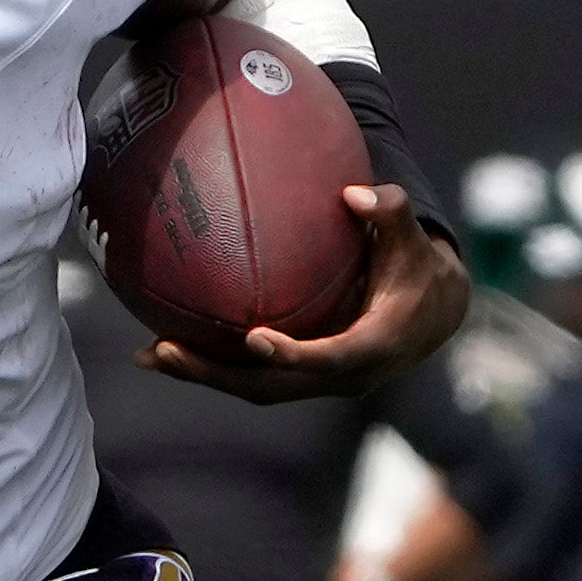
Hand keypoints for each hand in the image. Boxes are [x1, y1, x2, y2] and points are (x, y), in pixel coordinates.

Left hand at [139, 182, 469, 403]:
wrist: (431, 314)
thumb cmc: (417, 266)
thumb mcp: (412, 239)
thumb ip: (390, 212)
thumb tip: (355, 192)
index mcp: (373, 346)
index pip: (329, 359)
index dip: (293, 354)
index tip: (254, 338)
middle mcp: (343, 375)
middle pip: (273, 386)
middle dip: (216, 373)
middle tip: (164, 349)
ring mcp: (319, 381)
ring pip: (256, 388)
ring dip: (203, 374)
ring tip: (149, 354)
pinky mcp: (302, 377)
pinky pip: (253, 378)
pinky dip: (213, 366)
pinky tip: (167, 347)